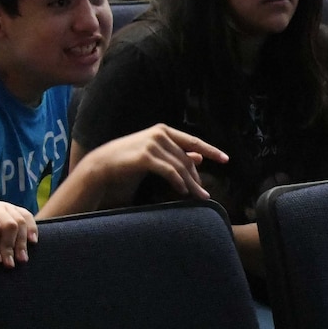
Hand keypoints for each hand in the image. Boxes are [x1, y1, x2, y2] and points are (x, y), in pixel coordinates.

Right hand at [79, 123, 228, 206]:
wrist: (101, 167)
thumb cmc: (127, 163)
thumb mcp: (156, 157)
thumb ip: (176, 156)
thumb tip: (199, 158)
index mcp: (163, 131)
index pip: (193, 141)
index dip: (211, 150)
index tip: (226, 159)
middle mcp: (159, 134)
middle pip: (187, 158)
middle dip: (197, 177)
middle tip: (205, 194)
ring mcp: (152, 143)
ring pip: (180, 166)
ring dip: (190, 184)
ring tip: (198, 197)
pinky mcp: (145, 156)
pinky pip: (169, 171)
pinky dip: (178, 182)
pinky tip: (182, 191)